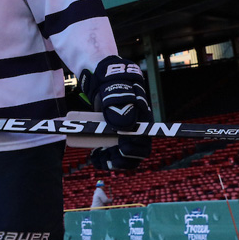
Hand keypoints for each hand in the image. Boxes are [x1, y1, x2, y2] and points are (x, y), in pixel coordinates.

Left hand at [80, 55, 152, 170]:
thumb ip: (119, 104)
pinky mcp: (112, 135)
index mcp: (141, 119)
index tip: (120, 147)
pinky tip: (94, 156)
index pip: (144, 141)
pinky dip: (103, 158)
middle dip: (122, 160)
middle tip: (106, 157)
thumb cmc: (112, 81)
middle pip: (135, 153)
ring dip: (111, 161)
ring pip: (123, 156)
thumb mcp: (114, 89)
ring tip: (96, 159)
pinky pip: (112, 153)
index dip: (134, 149)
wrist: (101, 78)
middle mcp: (135, 128)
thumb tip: (123, 125)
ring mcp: (123, 133)